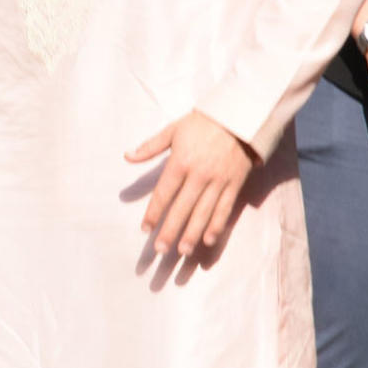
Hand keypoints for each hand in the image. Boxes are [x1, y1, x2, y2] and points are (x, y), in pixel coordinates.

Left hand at [125, 110, 254, 258]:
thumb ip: (150, 146)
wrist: (240, 116)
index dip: (153, 212)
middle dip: (170, 231)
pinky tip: (208, 240)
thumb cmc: (203, 123)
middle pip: (182, 208)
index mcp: (181, 161)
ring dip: (192, 234)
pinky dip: (217, 225)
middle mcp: (199, 175)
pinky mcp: (234, 184)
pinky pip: (225, 209)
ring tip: (183, 251)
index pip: (164, 193)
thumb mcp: (173, 129)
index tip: (145, 229)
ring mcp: (218, 181)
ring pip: (203, 213)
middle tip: (160, 250)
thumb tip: (127, 157)